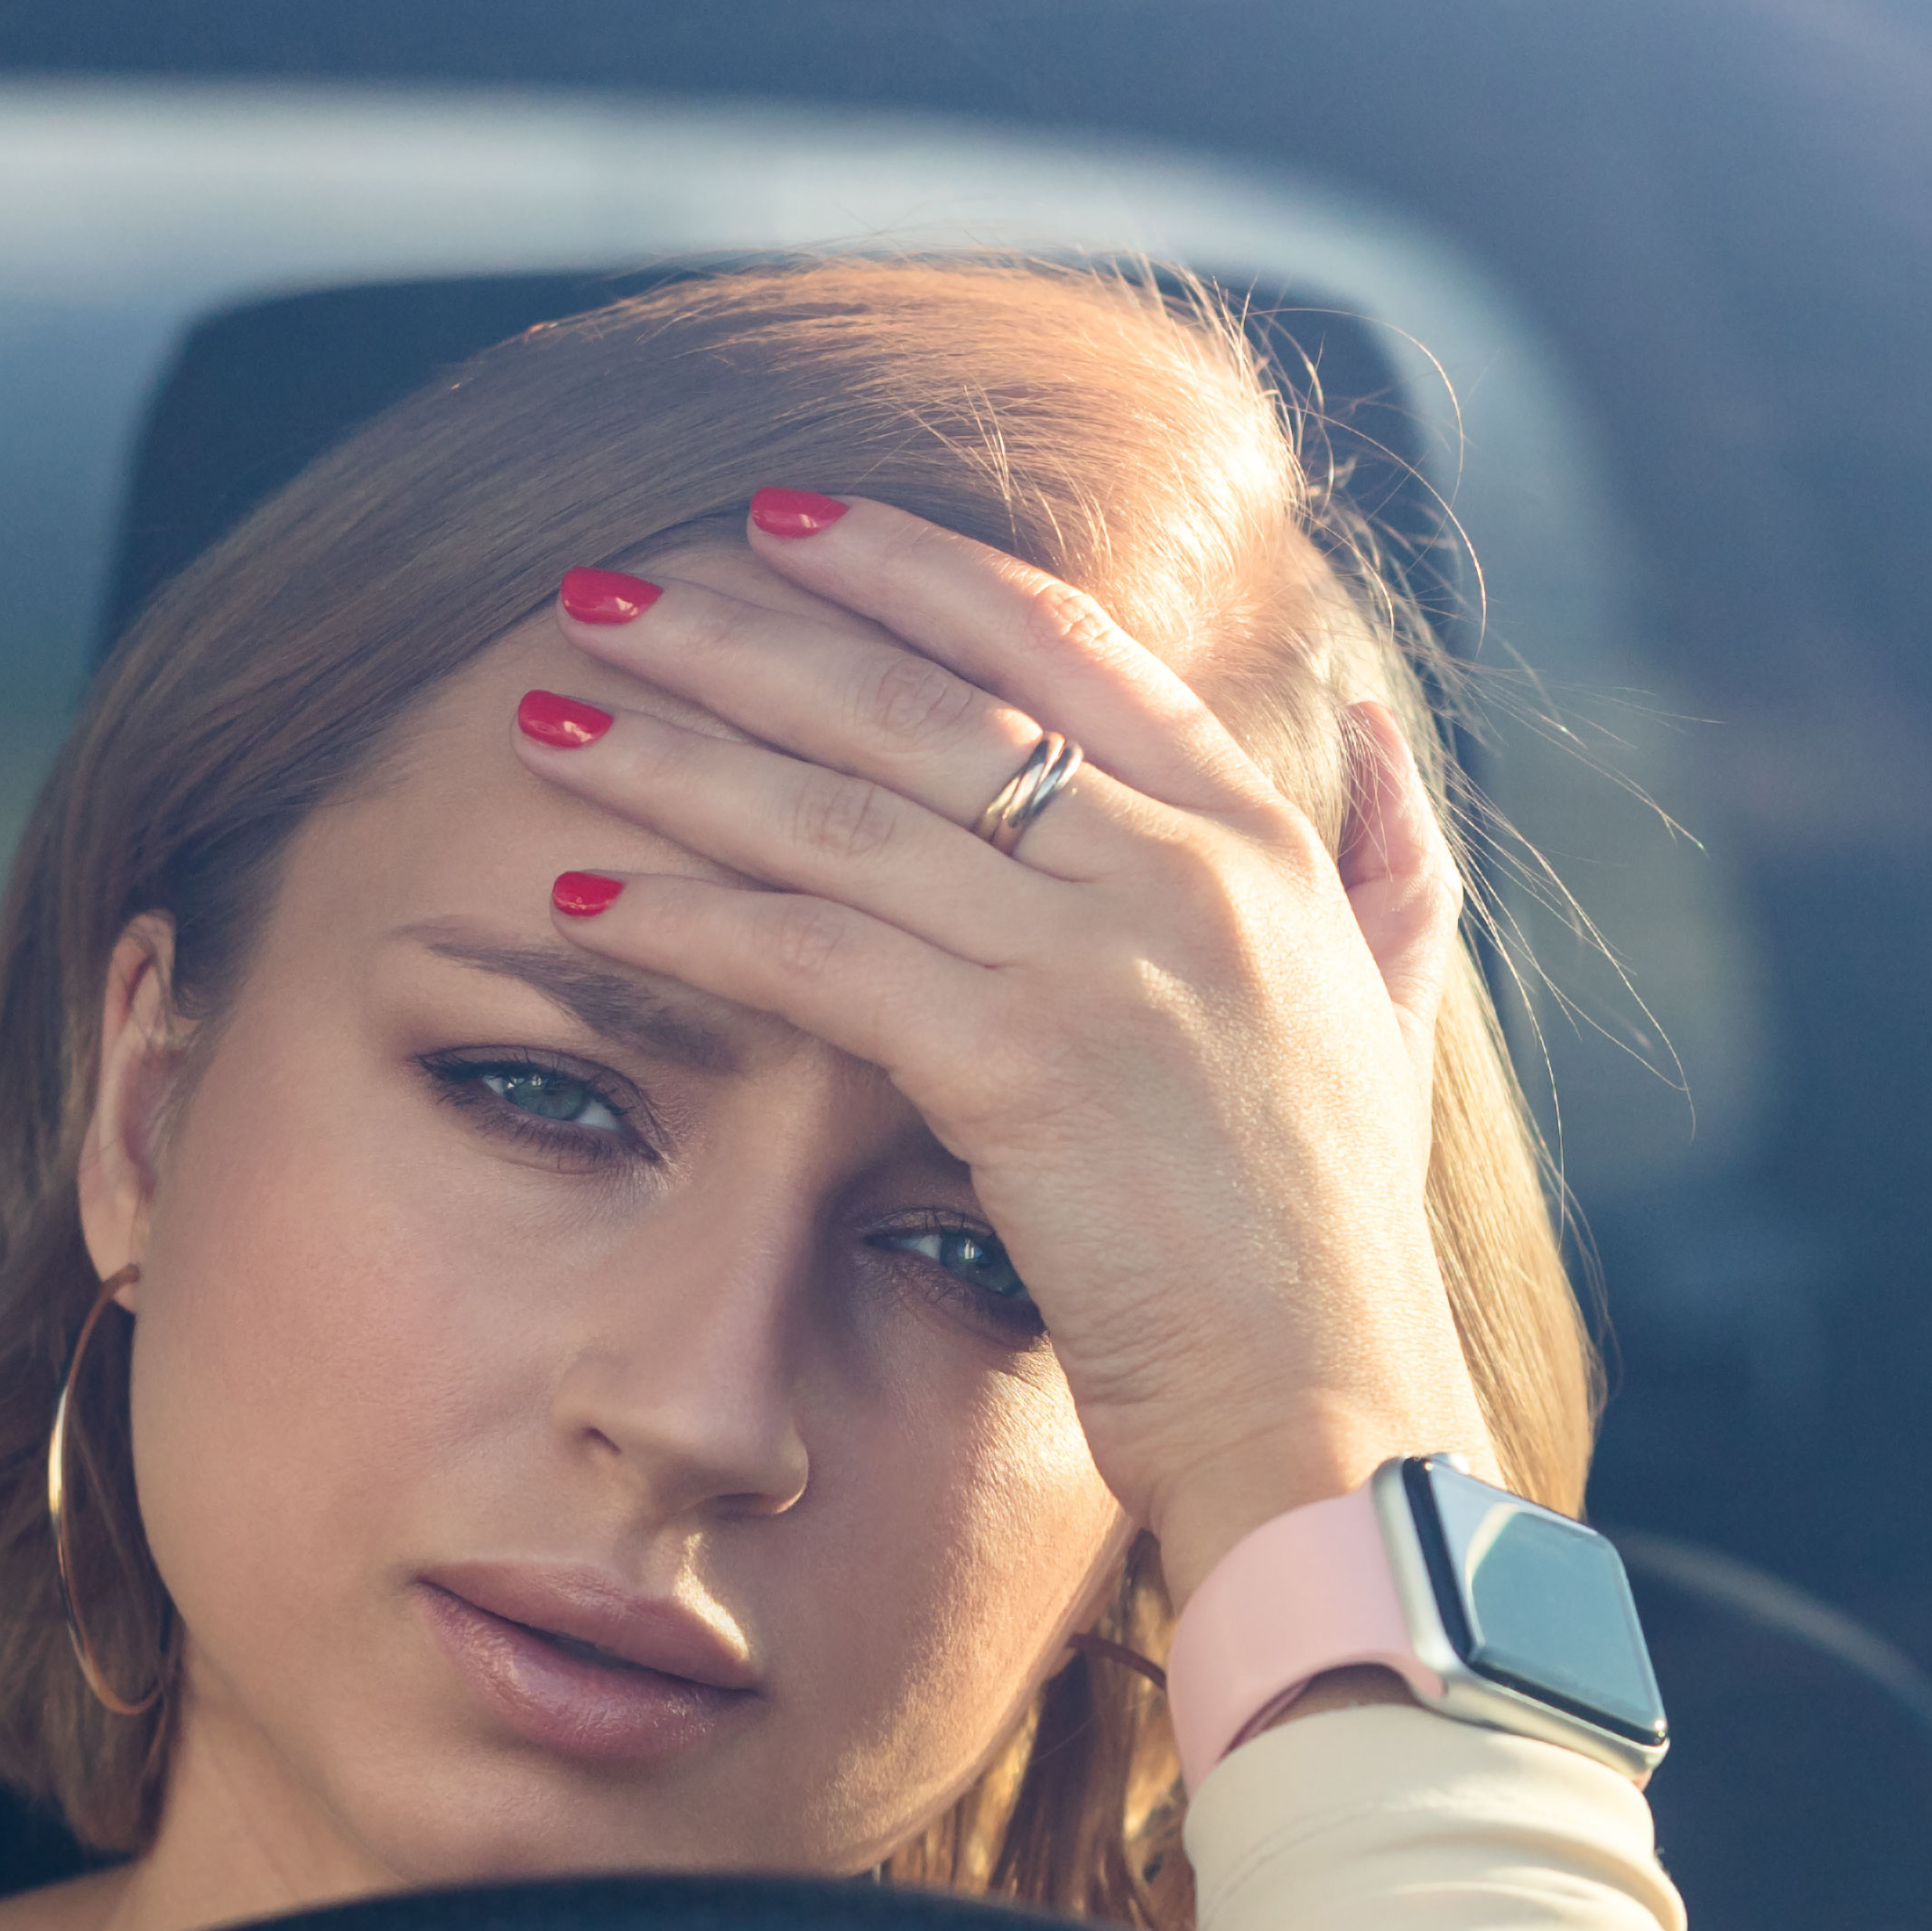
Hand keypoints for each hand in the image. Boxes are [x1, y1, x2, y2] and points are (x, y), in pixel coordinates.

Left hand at [524, 502, 1496, 1602]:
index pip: (1058, 638)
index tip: (778, 519)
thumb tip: (1369, 725)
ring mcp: (1107, 961)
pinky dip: (687, 920)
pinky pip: (816, 958)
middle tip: (600, 588)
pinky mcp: (1027, 1068)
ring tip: (546, 713)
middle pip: (921, 699)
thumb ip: (1383, 860)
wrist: (1326, 1411)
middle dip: (744, 633)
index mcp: (1258, 836)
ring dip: (676, 753)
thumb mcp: (1385, 1015)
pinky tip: (582, 899)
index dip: (907, 565)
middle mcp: (1183, 867)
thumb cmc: (1321, 1245)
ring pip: (843, 813)